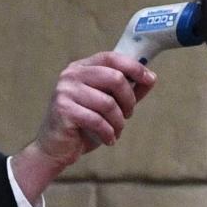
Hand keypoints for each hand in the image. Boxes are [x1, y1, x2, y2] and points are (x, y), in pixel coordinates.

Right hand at [11, 52, 155, 202]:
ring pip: (108, 103)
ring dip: (119, 121)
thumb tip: (151, 77)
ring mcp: (65, 91)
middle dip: (128, 100)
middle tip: (128, 115)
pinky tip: (108, 139)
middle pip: (114, 78)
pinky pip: (97, 120)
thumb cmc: (82, 125)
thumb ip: (127, 90)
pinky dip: (108, 133)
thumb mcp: (108, 105)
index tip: (149, 79)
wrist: (55, 148)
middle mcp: (71, 75)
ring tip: (116, 131)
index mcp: (81, 67)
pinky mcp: (63, 110)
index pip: (111, 57)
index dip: (134, 67)